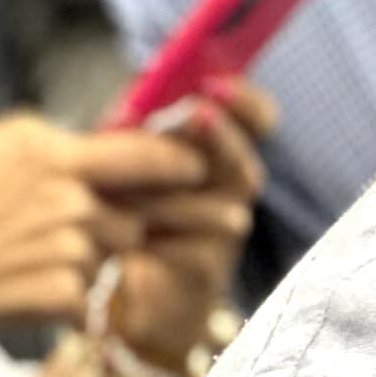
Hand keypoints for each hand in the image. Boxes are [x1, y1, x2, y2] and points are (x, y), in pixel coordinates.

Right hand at [0, 114, 207, 367]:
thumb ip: (45, 142)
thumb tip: (92, 139)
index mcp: (51, 154)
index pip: (149, 154)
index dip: (182, 164)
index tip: (199, 170)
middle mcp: (71, 198)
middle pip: (135, 211)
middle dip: (124, 221)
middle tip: (91, 229)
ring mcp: (71, 249)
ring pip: (111, 253)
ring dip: (86, 259)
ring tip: (19, 258)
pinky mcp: (63, 296)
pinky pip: (86, 295)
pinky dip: (61, 297)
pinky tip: (12, 288)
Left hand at [96, 83, 273, 364]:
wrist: (119, 292)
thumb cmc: (120, 214)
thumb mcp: (122, 161)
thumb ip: (132, 129)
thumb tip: (132, 97)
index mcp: (215, 152)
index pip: (256, 119)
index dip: (246, 102)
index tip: (216, 84)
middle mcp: (230, 188)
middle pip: (244, 160)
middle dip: (221, 135)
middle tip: (197, 113)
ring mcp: (224, 230)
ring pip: (220, 205)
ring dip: (172, 192)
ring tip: (128, 185)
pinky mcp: (207, 268)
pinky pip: (193, 246)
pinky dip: (158, 235)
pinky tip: (128, 233)